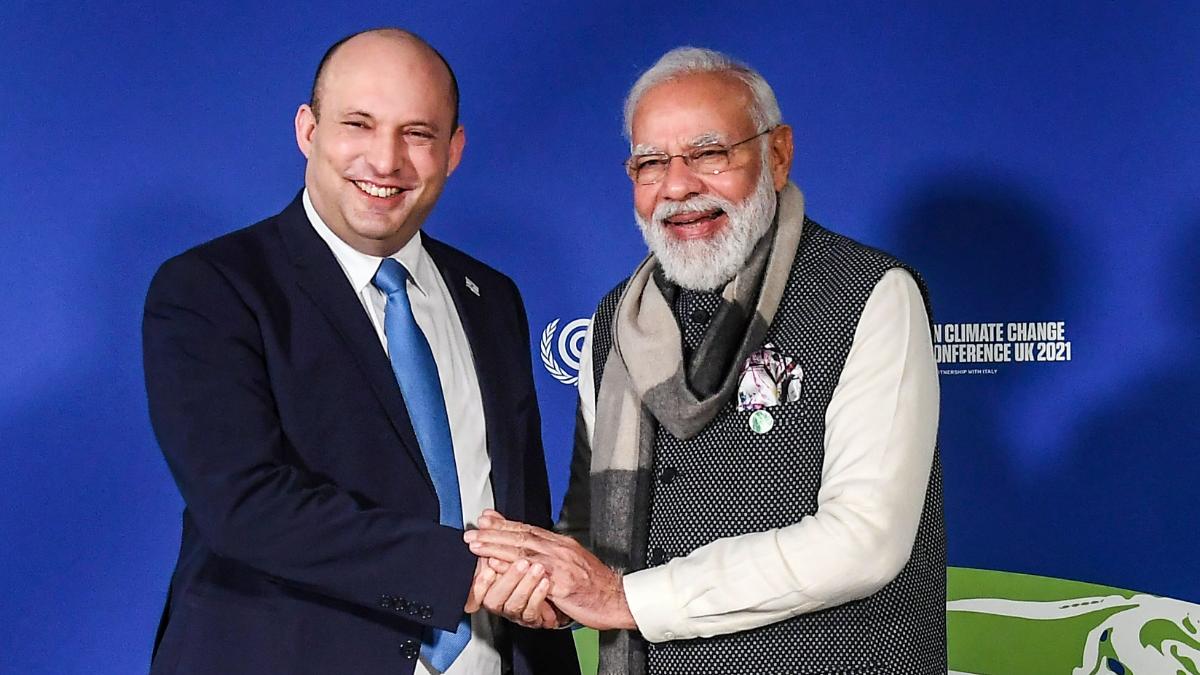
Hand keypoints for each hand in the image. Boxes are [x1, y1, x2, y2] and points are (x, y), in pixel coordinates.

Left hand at [464, 510, 635, 630]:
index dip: (505, 523)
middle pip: (522, 536)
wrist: (618, 599)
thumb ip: (552, 555)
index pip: (529, 529)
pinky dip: (513, 567)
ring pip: (524, 550)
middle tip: (474, 530)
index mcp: (562, 544)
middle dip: (495, 532)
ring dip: (496, 546)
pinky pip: (532, 574)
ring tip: (476, 544)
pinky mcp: (562, 584)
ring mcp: (561, 566)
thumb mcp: (573, 562)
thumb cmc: (596, 586)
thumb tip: (530, 551)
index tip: (487, 519)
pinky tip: (498, 565)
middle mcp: (561, 550)